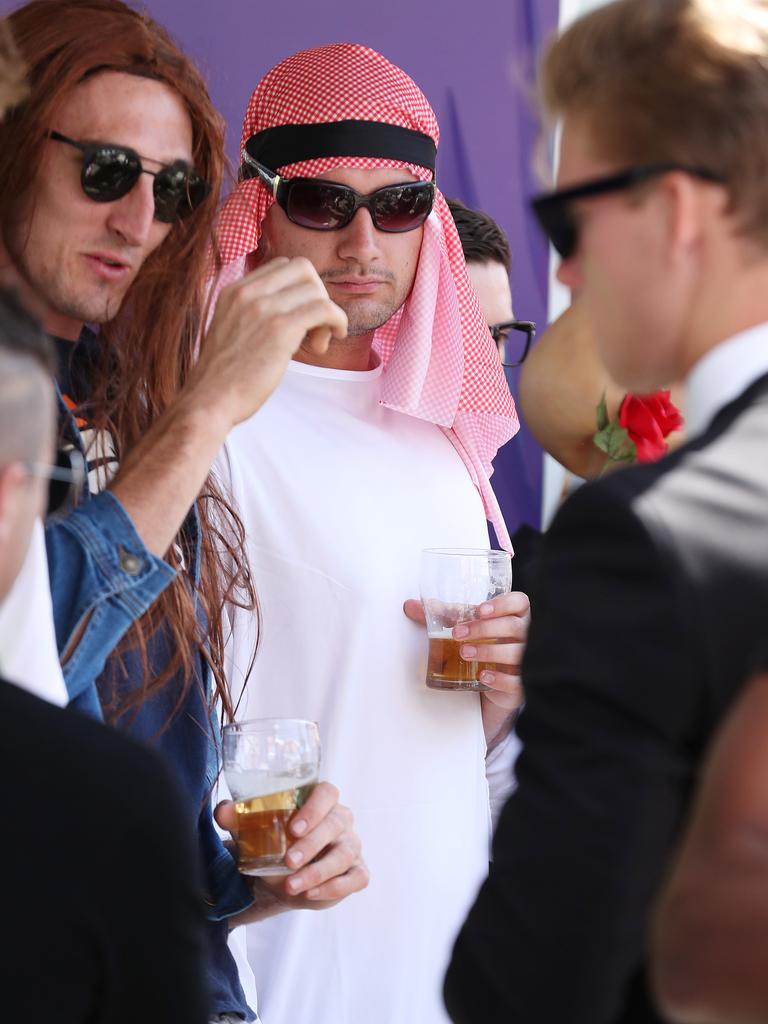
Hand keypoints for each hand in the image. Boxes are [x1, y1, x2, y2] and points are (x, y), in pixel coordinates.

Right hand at [190, 257, 347, 428]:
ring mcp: (263, 309)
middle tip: (314, 328)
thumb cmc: (223, 377)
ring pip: (316, 289)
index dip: (299, 289)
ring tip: (317, 343)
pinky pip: (324, 309)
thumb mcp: (231, 330)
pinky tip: (331, 340)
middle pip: (303, 269)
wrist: (210, 401)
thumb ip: (253, 314)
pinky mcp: (280, 329)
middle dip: (317, 295)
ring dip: (327, 314)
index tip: (299, 317)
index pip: (282, 266)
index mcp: (234, 291)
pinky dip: (337, 321)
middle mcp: (247, 293)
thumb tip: (291, 314)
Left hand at [215, 781, 368, 921]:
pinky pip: (356, 878)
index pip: (327, 792)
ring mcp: (351, 846)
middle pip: (336, 823)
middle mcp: (340, 820)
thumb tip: (223, 810)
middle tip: (288, 861)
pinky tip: (311, 894)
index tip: (293, 827)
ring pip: (345, 854)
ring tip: (291, 886)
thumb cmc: (272, 846)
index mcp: (320, 801)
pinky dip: (335, 887)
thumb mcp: (253, 832)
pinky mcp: (357, 872)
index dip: (315, 807)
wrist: (279, 880)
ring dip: (318, 871)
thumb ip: (238, 819)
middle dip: (312, 844)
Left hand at [404, 591, 529, 744]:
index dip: (503, 604)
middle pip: (514, 627)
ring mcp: (526, 662)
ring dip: (488, 651)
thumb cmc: (482, 648)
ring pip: (517, 653)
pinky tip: (482, 675)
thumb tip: (409, 605)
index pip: (519, 603)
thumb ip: (441, 616)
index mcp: (515, 617)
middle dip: (484, 629)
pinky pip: (517, 681)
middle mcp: (526, 638)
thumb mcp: (463, 629)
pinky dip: (499, 678)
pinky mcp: (521, 686)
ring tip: (464, 653)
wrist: (491, 687)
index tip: (480, 609)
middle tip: (457, 634)